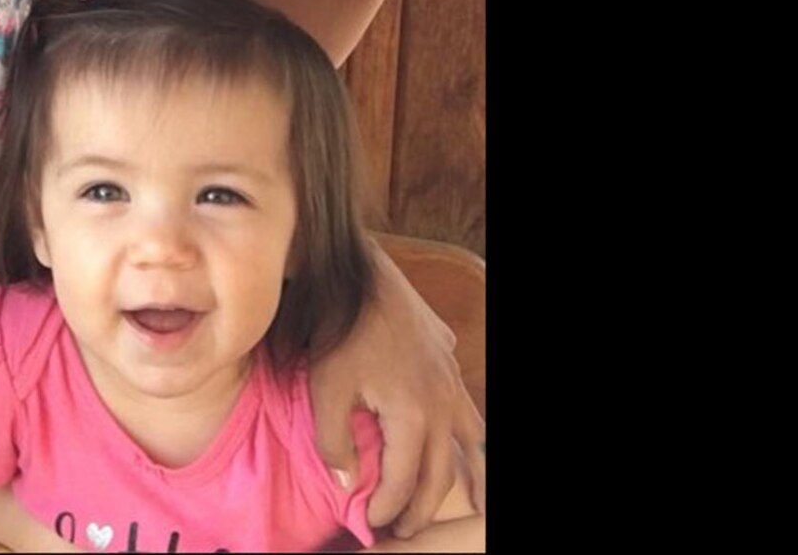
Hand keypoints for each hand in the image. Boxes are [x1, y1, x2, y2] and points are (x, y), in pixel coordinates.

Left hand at [309, 245, 484, 537]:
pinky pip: (466, 405)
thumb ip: (334, 442)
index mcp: (414, 414)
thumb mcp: (324, 388)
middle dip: (424, 506)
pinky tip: (464, 437)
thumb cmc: (337, 329)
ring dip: (470, 475)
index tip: (371, 522)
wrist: (357, 270)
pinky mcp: (446, 356)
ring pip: (471, 439)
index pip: (405, 479)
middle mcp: (443, 401)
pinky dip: (470, 433)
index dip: (388, 507)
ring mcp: (450, 377)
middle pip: (442, 470)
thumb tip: (348, 482)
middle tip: (407, 528)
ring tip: (473, 502)